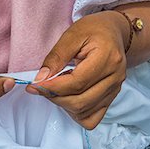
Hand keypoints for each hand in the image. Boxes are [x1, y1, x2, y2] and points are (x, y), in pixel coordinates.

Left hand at [26, 11, 127, 128]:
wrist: (113, 33)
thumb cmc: (93, 30)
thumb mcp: (72, 34)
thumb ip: (56, 57)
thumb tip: (41, 79)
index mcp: (108, 58)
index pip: (76, 83)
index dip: (52, 87)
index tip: (34, 84)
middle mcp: (115, 77)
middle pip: (80, 101)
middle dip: (54, 97)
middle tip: (39, 87)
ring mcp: (115, 90)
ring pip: (84, 111)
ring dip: (62, 104)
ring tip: (53, 89)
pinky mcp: (111, 98)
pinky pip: (92, 118)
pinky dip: (76, 113)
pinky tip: (68, 98)